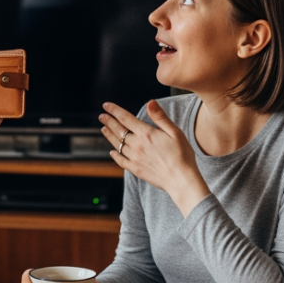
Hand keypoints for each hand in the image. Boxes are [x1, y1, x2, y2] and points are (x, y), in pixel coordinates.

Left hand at [100, 101, 210, 216]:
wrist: (181, 180)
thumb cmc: (182, 155)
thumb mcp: (175, 132)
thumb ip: (160, 117)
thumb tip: (150, 102)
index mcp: (146, 133)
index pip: (125, 118)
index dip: (114, 110)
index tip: (106, 106)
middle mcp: (137, 145)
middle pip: (118, 130)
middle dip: (108, 121)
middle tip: (101, 116)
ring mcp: (134, 158)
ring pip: (118, 144)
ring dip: (110, 135)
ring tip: (103, 129)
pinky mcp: (135, 169)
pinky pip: (121, 161)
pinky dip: (115, 155)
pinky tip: (112, 152)